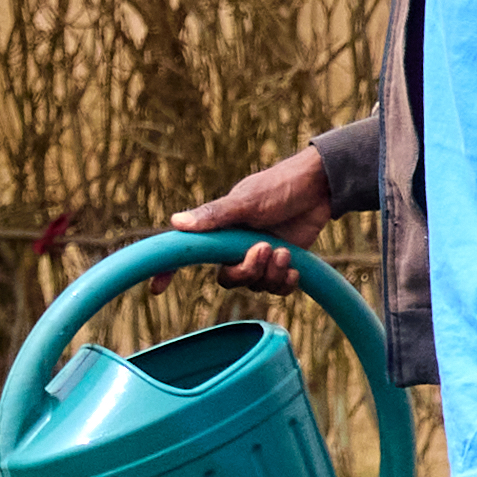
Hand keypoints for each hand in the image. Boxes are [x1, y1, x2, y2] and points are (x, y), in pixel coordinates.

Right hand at [175, 147, 333, 280]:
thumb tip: (175, 223)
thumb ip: (214, 215)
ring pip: (255, 285)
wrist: (319, 188)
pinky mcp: (282, 264)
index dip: (169, 271)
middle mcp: (235, 246)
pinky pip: (276, 289)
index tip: (157, 289)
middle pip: (229, 278)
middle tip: (267, 249)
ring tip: (285, 252)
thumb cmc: (279, 187)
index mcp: (219, 230)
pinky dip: (285, 283)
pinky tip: (295, 267)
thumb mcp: (246, 201)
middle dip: (248, 271)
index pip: (188, 253)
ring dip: (271, 274)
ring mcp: (259, 256)